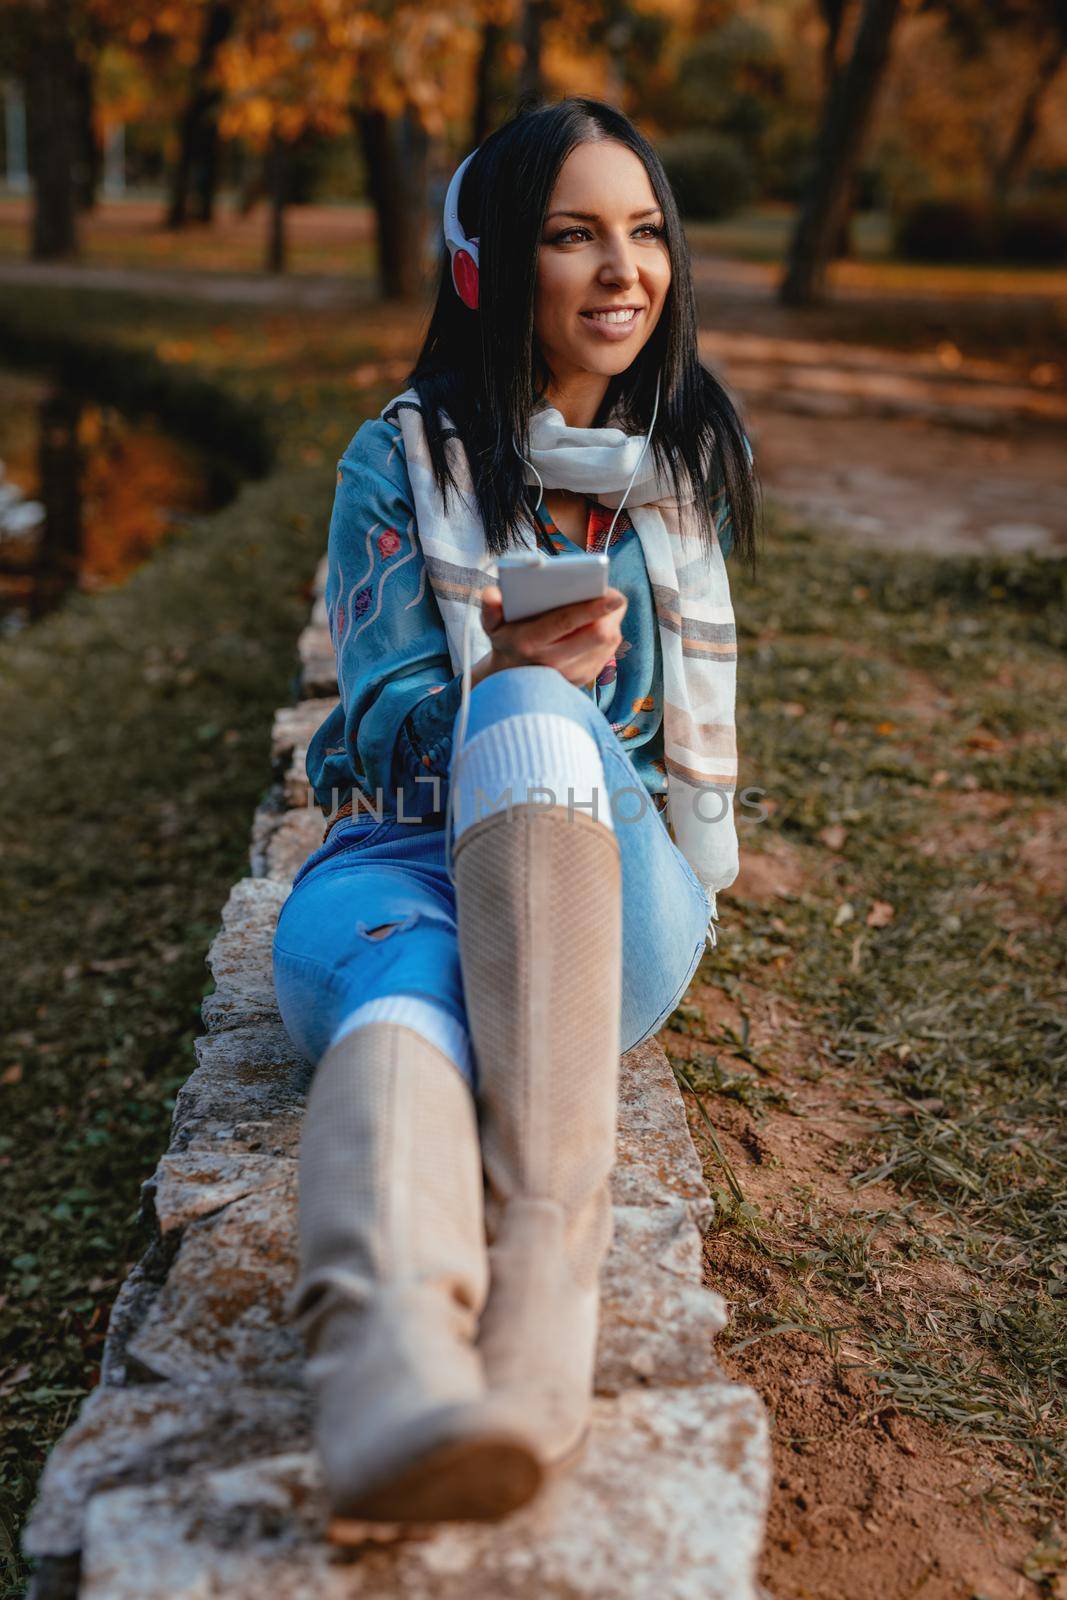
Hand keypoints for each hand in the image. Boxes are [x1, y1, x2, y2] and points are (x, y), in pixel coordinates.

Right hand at [473, 583, 627, 687]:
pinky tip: (600, 622)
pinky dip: (608, 632)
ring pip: (607, 642)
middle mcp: (552, 661)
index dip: (592, 607)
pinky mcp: (585, 677)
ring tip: (604, 606)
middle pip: (597, 635)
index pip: (566, 622)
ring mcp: (571, 673)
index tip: (616, 595)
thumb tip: (492, 594)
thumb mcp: (492, 624)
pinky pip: (608, 650)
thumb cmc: (506, 640)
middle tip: (611, 595)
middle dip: (611, 612)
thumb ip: (490, 608)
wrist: (511, 681)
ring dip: (611, 620)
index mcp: (529, 642)